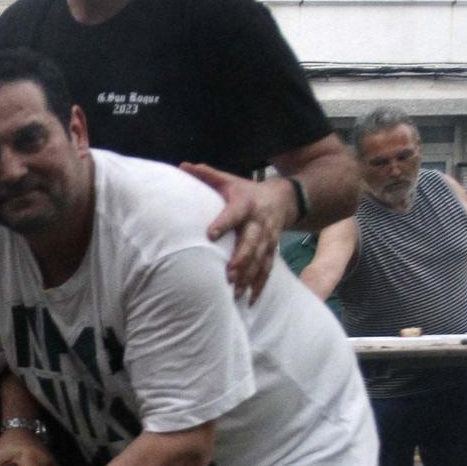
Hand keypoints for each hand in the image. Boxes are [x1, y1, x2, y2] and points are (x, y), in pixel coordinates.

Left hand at [182, 162, 283, 304]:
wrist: (283, 198)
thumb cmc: (246, 191)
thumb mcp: (229, 180)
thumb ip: (207, 175)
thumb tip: (183, 166)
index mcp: (245, 204)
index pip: (233, 214)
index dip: (223, 223)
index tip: (210, 235)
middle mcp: (258, 222)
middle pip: (251, 242)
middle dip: (241, 259)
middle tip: (229, 275)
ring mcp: (268, 238)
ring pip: (260, 259)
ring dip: (250, 277)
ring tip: (237, 293)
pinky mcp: (272, 250)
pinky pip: (268, 269)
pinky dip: (260, 284)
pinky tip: (251, 299)